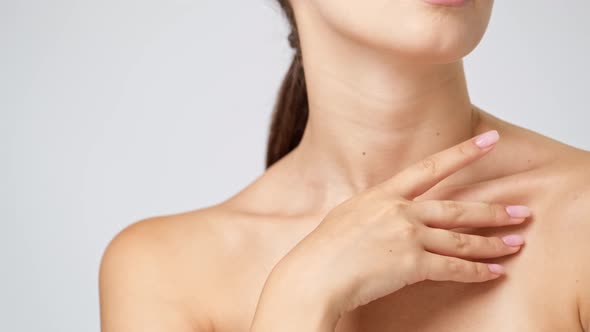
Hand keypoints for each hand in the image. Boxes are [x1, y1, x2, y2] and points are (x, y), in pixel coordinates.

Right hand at [274, 130, 529, 317]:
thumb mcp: (346, 216)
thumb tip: (388, 213)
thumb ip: (374, 211)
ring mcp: (406, 236)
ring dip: (492, 243)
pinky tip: (493, 273)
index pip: (430, 168)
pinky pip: (452, 267)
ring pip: (460, 238)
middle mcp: (399, 211)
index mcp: (382, 195)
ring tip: (516, 242)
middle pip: (456, 208)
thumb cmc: (322, 251)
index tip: (490, 141)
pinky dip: (476, 271)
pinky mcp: (411, 264)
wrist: (313, 275)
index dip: (463, 153)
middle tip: (521, 211)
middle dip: (492, 210)